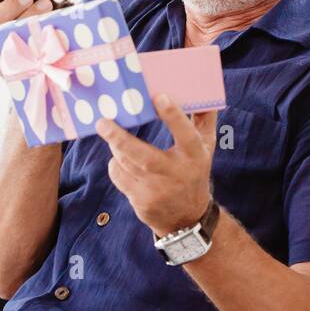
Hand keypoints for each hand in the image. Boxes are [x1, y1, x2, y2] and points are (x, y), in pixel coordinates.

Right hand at [0, 0, 53, 74]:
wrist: (42, 70)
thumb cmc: (29, 33)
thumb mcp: (20, 17)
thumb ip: (21, 2)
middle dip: (6, 8)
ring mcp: (1, 62)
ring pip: (6, 40)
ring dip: (26, 20)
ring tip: (46, 5)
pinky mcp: (19, 73)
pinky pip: (28, 55)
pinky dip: (41, 38)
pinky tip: (56, 26)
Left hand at [96, 92, 217, 237]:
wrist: (186, 217)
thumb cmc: (194, 171)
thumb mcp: (206, 147)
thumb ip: (204, 120)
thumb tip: (204, 93)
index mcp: (195, 156)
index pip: (186, 135)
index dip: (174, 116)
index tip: (160, 97)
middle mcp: (177, 174)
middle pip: (145, 156)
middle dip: (121, 138)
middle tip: (103, 122)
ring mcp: (158, 191)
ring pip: (127, 164)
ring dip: (116, 146)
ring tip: (109, 131)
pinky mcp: (142, 202)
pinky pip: (120, 177)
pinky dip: (116, 165)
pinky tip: (120, 159)